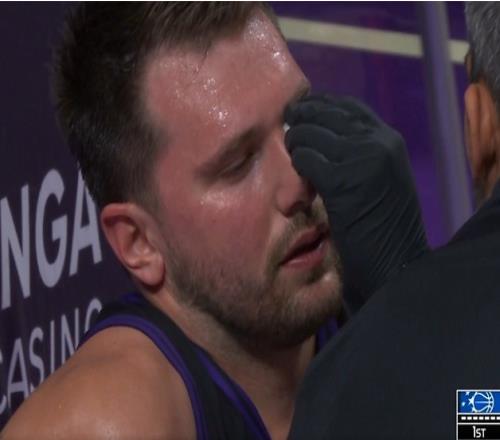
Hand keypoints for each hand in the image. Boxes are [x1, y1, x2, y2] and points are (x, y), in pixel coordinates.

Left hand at [285, 95, 428, 312]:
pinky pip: (307, 159)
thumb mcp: (382, 177)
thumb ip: (362, 152)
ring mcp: (362, 160)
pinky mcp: (343, 182)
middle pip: (327, 114)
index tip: (303, 109)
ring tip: (290, 149)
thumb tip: (326, 134)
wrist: (397, 262)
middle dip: (302, 117)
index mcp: (389, 141)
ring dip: (296, 140)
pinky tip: (297, 173)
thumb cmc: (386, 226)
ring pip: (312, 134)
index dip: (321, 104)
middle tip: (287, 123)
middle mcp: (378, 143)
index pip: (349, 107)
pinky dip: (298, 162)